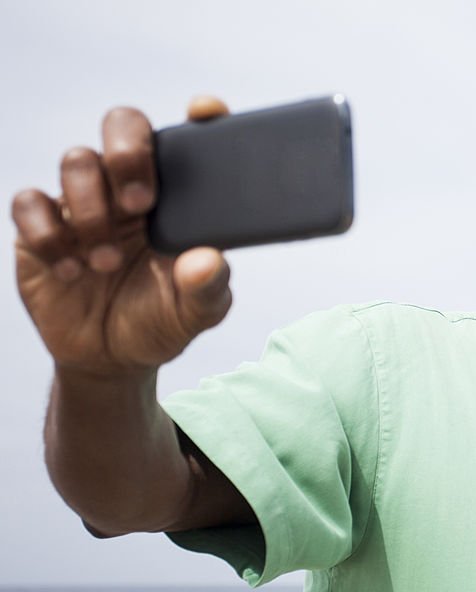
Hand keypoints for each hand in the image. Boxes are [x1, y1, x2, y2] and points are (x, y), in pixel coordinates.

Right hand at [13, 96, 232, 375]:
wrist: (112, 357)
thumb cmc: (161, 319)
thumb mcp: (196, 312)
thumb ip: (209, 287)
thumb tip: (208, 259)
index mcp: (177, 195)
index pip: (188, 138)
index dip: (200, 115)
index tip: (204, 111)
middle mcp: (129, 186)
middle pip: (123, 125)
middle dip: (128, 152)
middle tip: (140, 203)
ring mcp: (83, 200)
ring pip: (77, 161)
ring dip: (92, 212)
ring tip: (108, 264)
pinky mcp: (40, 225)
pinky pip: (29, 201)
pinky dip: (49, 234)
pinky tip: (71, 270)